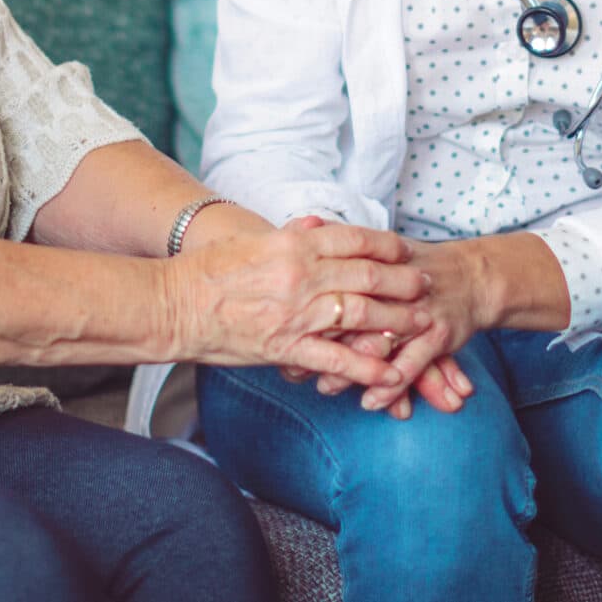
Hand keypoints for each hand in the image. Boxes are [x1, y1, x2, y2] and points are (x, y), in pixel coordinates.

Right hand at [165, 218, 433, 389]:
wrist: (173, 305)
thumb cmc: (208, 272)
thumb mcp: (253, 241)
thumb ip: (291, 235)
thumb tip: (319, 225)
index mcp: (293, 244)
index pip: (354, 240)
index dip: (387, 247)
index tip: (407, 252)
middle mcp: (300, 275)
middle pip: (367, 276)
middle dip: (404, 282)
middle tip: (428, 286)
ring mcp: (295, 313)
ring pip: (360, 315)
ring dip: (397, 321)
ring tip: (422, 326)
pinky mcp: (285, 348)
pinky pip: (335, 360)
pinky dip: (366, 368)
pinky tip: (390, 376)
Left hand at [276, 220, 476, 417]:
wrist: (472, 277)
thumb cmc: (415, 265)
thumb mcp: (377, 246)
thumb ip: (341, 239)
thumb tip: (301, 224)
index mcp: (375, 261)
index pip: (332, 280)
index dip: (303, 306)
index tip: (279, 329)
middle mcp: (394, 284)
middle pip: (350, 314)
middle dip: (320, 344)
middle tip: (294, 370)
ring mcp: (417, 308)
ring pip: (378, 344)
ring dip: (351, 372)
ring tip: (326, 388)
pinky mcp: (439, 332)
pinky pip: (411, 365)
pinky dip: (389, 387)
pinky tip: (370, 402)